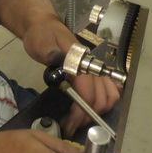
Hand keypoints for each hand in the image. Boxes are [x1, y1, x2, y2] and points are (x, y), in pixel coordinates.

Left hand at [21, 16, 119, 136]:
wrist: (45, 26)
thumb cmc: (41, 36)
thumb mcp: (41, 43)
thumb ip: (51, 52)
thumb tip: (61, 61)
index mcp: (79, 61)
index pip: (87, 90)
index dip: (81, 111)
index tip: (70, 125)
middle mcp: (91, 66)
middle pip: (101, 97)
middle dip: (89, 116)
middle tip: (72, 126)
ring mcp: (95, 69)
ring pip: (110, 95)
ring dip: (99, 111)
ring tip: (82, 120)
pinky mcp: (94, 72)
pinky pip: (109, 89)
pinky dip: (106, 102)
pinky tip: (94, 109)